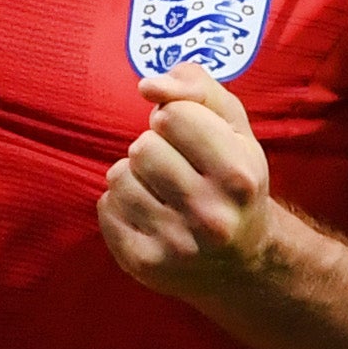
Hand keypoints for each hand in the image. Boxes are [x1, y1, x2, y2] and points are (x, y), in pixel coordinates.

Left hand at [99, 67, 278, 296]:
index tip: (189, 138)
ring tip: (159, 189)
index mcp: (238, 176)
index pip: (174, 115)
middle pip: (143, 146)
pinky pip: (105, 207)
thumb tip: (147, 85)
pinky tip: (146, 213)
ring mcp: (176, 244)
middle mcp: (211, 214)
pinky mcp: (144, 263)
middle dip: (153, 148)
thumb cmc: (234, 180)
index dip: (176, 119)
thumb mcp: (235, 128)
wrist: (242, 261)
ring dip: (133, 175)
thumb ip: (197, 87)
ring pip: (118, 176)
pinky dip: (119, 203)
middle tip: (173, 167)